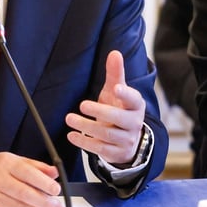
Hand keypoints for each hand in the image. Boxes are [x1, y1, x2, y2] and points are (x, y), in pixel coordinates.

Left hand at [65, 50, 145, 165]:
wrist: (126, 139)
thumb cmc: (119, 109)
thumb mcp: (117, 92)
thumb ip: (115, 73)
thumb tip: (114, 53)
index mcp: (136, 106)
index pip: (134, 99)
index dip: (126, 94)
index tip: (115, 88)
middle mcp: (134, 123)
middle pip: (119, 118)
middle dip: (100, 112)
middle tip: (82, 105)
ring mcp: (126, 139)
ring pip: (107, 135)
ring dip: (87, 127)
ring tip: (70, 119)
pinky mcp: (117, 153)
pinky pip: (100, 149)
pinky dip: (85, 142)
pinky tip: (72, 135)